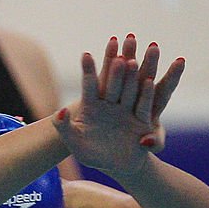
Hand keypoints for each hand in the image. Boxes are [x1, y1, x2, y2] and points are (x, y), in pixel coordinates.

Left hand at [54, 35, 184, 175]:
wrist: (116, 166)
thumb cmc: (92, 154)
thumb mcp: (75, 144)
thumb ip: (64, 128)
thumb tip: (60, 111)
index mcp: (92, 107)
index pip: (89, 85)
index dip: (88, 70)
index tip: (85, 54)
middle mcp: (110, 104)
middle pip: (113, 79)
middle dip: (115, 61)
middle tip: (116, 41)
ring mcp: (126, 109)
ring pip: (130, 87)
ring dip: (131, 73)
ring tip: (131, 57)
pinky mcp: (141, 119)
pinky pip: (143, 105)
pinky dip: (145, 95)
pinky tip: (147, 81)